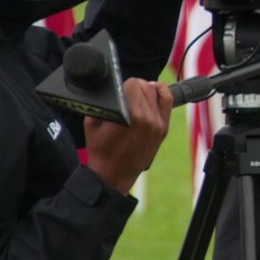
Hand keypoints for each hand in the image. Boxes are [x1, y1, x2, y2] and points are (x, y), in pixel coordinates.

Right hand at [84, 79, 172, 195]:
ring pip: (156, 91)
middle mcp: (148, 118)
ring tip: (136, 93)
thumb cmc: (101, 152)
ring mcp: (158, 124)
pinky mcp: (163, 129)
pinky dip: (162, 92)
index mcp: (130, 116)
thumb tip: (107, 90)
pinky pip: (167, 102)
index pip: (132, 84)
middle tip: (124, 93)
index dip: (122, 84)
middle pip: (144, 86)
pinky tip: (154, 90)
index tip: (117, 89)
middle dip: (132, 86)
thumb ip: (101, 103)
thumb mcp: (91, 124)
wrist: (113, 175)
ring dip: (145, 88)